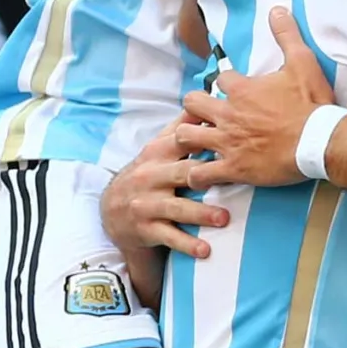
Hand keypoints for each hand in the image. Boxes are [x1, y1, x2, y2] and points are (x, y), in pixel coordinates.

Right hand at [102, 123, 229, 256]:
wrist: (112, 210)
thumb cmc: (148, 174)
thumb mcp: (158, 148)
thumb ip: (182, 126)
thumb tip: (205, 97)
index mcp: (157, 153)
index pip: (181, 141)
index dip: (203, 139)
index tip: (230, 138)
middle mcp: (150, 176)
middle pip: (181, 173)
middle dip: (205, 176)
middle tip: (234, 178)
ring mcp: (147, 203)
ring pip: (176, 208)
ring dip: (200, 213)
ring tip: (224, 218)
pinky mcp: (146, 228)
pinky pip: (169, 237)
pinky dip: (187, 244)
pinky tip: (205, 250)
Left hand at [175, 8, 335, 187]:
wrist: (320, 141)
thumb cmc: (312, 104)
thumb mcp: (303, 62)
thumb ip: (287, 35)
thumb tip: (276, 9)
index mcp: (241, 89)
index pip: (220, 78)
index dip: (226, 83)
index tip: (235, 89)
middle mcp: (228, 114)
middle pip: (192, 103)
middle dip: (195, 106)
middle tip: (206, 113)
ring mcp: (227, 142)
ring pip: (186, 136)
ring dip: (189, 137)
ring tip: (197, 140)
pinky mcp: (233, 167)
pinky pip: (202, 172)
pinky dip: (197, 173)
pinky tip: (200, 173)